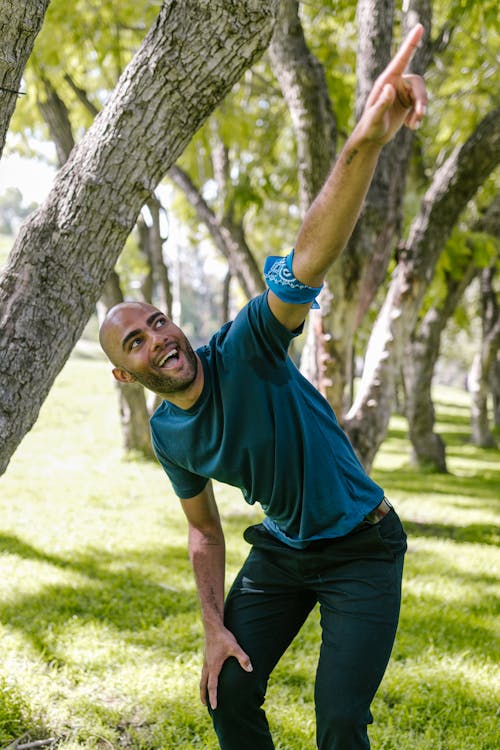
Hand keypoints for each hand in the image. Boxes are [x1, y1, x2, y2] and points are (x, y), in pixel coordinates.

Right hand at [200, 626, 252, 709]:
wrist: (213, 626)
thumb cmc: (223, 637)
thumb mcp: (235, 647)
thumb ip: (243, 658)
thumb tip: (250, 669)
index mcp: (213, 667)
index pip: (212, 686)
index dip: (213, 697)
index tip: (214, 707)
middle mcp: (208, 666)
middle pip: (203, 684)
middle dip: (204, 696)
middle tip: (205, 705)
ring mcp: (206, 661)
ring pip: (202, 678)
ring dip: (203, 687)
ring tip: (205, 693)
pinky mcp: (207, 656)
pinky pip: (204, 671)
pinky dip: (204, 678)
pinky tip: (209, 677)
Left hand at [357, 24, 427, 144]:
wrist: (372, 138)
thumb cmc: (370, 127)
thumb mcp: (374, 118)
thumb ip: (382, 104)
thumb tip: (390, 88)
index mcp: (386, 81)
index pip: (401, 59)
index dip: (411, 43)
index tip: (419, 27)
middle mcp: (396, 83)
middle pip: (417, 83)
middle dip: (421, 99)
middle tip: (420, 115)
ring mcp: (402, 92)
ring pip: (421, 95)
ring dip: (420, 110)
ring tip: (414, 126)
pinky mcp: (408, 102)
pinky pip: (420, 105)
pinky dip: (418, 117)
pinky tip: (411, 127)